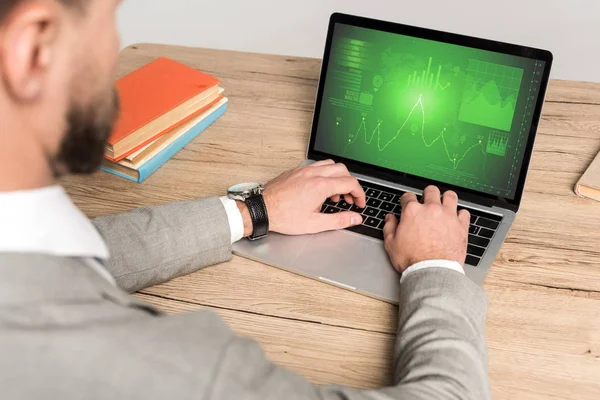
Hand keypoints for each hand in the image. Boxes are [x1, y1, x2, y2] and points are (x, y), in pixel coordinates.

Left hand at [241, 160, 365, 235]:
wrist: (262, 209)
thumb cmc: (283, 217)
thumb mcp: (314, 224)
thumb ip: (338, 220)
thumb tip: (355, 218)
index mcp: (321, 186)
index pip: (350, 183)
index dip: (359, 194)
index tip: (359, 203)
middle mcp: (313, 174)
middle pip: (342, 170)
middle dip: (350, 184)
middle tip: (349, 199)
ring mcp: (303, 170)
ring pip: (329, 165)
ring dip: (337, 177)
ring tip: (333, 195)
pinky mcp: (295, 171)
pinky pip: (316, 166)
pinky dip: (323, 175)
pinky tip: (318, 189)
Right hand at [382, 186, 469, 272]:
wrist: (431, 271)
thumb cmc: (412, 259)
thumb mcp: (391, 244)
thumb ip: (389, 227)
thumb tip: (390, 219)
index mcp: (412, 211)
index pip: (408, 196)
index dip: (406, 199)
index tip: (407, 203)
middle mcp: (431, 209)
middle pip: (431, 191)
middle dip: (427, 194)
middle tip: (426, 201)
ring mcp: (448, 216)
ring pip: (450, 196)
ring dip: (446, 198)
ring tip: (444, 204)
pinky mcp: (461, 226)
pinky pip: (464, 212)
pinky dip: (460, 214)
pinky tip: (456, 219)